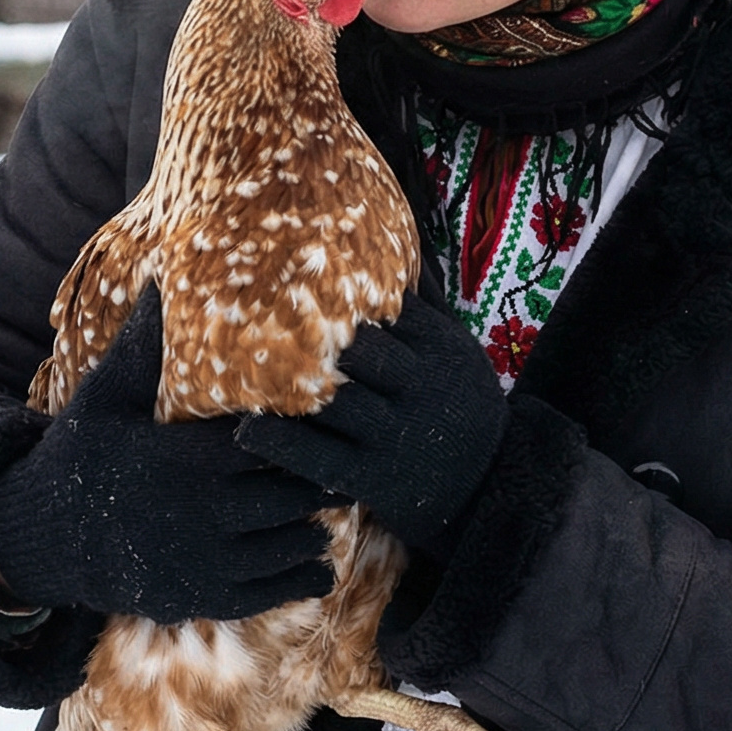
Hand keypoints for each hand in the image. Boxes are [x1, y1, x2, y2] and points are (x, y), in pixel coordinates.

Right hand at [0, 285, 334, 623]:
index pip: (270, 444)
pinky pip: (272, 590)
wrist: (48, 537)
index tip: (327, 418)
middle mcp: (204, 512)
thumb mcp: (106, 395)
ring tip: (331, 507)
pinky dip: (302, 574)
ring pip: (290, 543)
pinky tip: (317, 558)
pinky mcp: (203, 596)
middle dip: (318, 480)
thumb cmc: (83, 454)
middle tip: (342, 462)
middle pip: (291, 495)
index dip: (302, 433)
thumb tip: (164, 278)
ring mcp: (206, 561)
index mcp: (188, 458)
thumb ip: (144, 345)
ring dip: (315, 526)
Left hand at [236, 293, 506, 553]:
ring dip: (285, 385)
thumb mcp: (459, 351)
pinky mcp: (374, 478)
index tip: (296, 275)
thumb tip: (397, 243)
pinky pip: (318, 459)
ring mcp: (396, 436)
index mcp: (442, 349)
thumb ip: (427, 304)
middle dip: (315, 334)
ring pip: (333, 400)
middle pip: (359, 349)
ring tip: (238, 368)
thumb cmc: (462, 406)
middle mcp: (421, 388)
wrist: (493, 487)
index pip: (388, 310)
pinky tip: (245, 429)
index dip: (342, 294)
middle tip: (258, 313)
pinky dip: (280, 443)